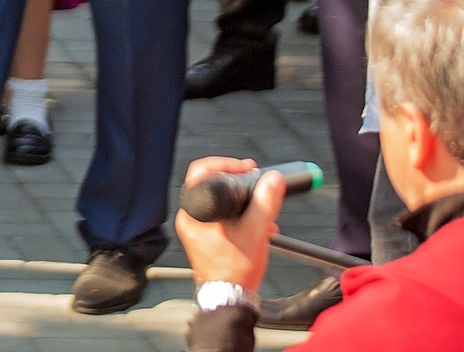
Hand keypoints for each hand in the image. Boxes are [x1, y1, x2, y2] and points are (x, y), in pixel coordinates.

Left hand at [173, 154, 281, 294]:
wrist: (229, 298)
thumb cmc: (235, 270)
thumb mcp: (255, 232)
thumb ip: (265, 203)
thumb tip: (273, 179)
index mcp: (194, 213)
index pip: (201, 172)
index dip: (226, 165)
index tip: (247, 168)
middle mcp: (190, 218)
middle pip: (212, 186)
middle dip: (239, 184)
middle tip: (256, 181)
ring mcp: (196, 229)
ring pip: (219, 203)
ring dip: (243, 203)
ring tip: (263, 210)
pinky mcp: (205, 238)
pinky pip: (221, 218)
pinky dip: (239, 217)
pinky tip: (259, 226)